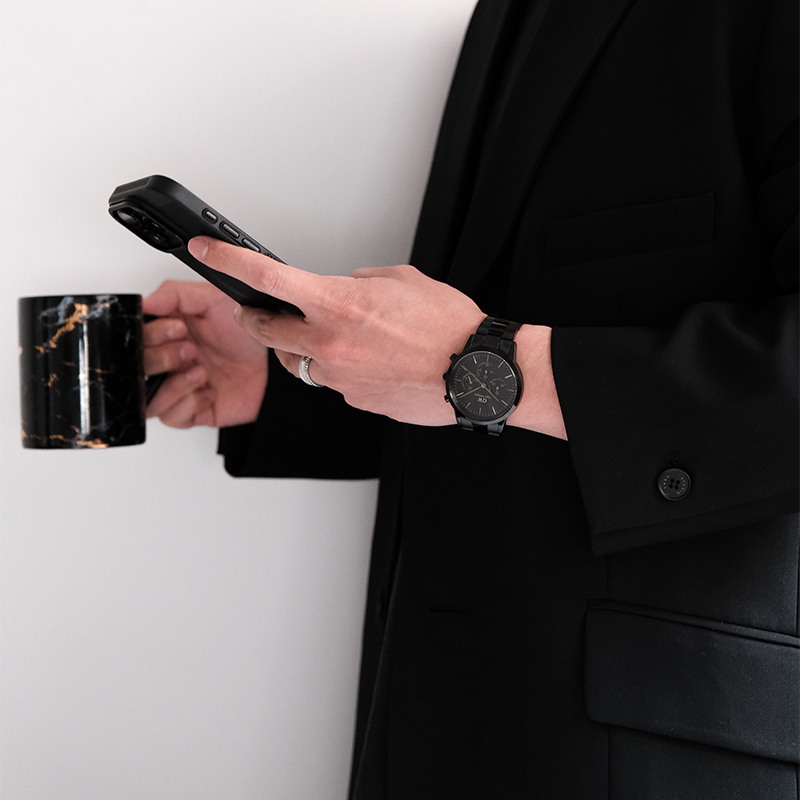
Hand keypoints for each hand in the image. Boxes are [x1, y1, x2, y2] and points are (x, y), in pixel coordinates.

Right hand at [142, 280, 267, 428]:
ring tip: (198, 371)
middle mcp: (169, 362)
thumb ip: (174, 294)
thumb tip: (144, 302)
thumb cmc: (247, 332)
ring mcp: (179, 388)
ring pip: (146, 399)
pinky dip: (189, 403)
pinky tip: (208, 390)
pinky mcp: (194, 411)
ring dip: (170, 385)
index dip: (150, 334)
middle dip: (160, 358)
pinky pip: (172, 417)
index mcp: (166, 334)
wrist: (276, 362)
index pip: (134, 339)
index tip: (177, 327)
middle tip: (189, 349)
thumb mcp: (212, 299)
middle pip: (135, 370)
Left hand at [186, 237, 484, 426]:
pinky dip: (339, 371)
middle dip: (254, 319)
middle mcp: (330, 343)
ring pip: (298, 362)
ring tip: (337, 339)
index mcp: (338, 304)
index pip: (266, 278)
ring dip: (301, 348)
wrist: (476, 373)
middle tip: (257, 313)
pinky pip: (332, 383)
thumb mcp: (401, 280)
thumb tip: (343, 288)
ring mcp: (339, 378)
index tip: (207, 251)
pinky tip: (369, 363)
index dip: (228, 261)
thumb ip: (360, 282)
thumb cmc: (448, 327)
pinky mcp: (353, 402)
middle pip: (265, 331)